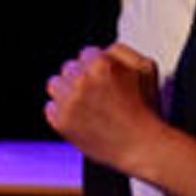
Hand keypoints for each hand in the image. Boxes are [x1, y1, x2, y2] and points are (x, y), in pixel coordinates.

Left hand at [44, 43, 163, 174]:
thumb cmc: (145, 108)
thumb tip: (100, 50)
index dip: (97, 67)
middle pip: (69, 68)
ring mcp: (69, 102)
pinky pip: (50, 108)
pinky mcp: (61, 121)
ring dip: (67, 92)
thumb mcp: (145, 68)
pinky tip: (81, 118)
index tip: (105, 79)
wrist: (142, 146)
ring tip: (86, 105)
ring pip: (55, 84)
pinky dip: (61, 112)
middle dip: (81, 78)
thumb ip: (120, 51)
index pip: (86, 53)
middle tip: (98, 94)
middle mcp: (82, 80)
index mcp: (101, 63)